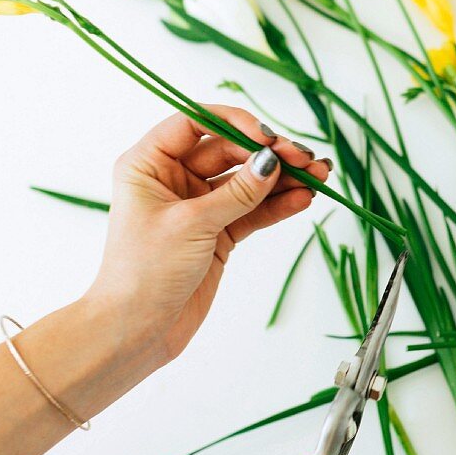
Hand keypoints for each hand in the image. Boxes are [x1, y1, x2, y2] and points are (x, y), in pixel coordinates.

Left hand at [85, 105, 329, 362]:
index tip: (268, 137)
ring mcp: (198, 207)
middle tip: (305, 159)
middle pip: (228, 151)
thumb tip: (271, 160)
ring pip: (246, 181)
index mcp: (149, 164)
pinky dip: (277, 205)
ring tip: (319, 176)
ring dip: (282, 179)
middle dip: (268, 154)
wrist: (136, 331)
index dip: (234, 124)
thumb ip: (236, 192)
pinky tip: (303, 198)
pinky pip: (252, 211)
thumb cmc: (143, 273)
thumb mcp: (191, 225)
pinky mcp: (217, 233)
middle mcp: (173, 179)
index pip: (194, 123)